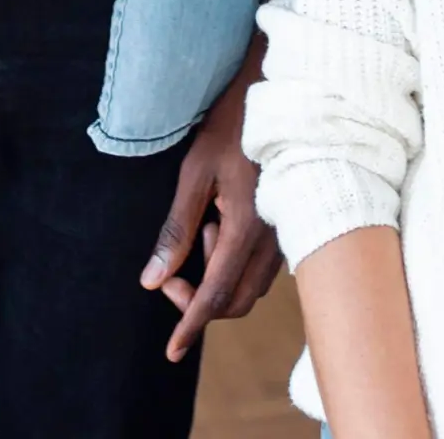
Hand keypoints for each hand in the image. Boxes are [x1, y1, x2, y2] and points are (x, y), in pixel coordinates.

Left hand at [141, 51, 283, 361]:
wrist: (282, 90)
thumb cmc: (233, 123)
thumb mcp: (194, 172)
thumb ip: (176, 229)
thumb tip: (153, 280)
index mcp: (246, 227)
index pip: (215, 296)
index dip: (190, 326)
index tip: (171, 351)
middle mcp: (273, 238)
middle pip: (235, 301)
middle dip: (199, 300)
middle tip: (173, 270)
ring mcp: (287, 232)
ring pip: (251, 286)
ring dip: (218, 276)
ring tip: (203, 229)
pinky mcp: (291, 223)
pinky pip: (262, 266)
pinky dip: (234, 262)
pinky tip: (221, 224)